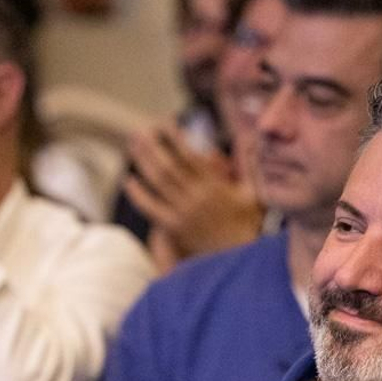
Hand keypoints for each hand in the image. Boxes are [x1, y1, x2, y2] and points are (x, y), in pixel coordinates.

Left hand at [125, 122, 260, 264]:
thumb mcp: (253, 193)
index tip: (165, 123)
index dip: (175, 138)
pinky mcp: (174, 229)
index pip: (190, 156)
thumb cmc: (247, 224)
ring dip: (143, 162)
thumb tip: (251, 139)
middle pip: (169, 166)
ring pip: (158, 183)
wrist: (237, 257)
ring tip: (133, 145)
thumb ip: (250, 166)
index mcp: (214, 186)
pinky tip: (128, 181)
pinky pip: (151, 208)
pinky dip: (138, 194)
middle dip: (153, 146)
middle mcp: (196, 198)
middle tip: (140, 130)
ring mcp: (183, 213)